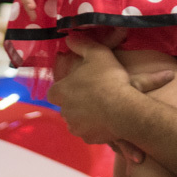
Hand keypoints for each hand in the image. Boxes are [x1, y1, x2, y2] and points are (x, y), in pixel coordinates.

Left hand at [48, 33, 171, 147]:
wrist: (122, 108)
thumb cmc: (106, 79)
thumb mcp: (96, 53)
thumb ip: (81, 44)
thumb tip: (69, 37)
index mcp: (60, 92)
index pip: (54, 91)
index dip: (65, 87)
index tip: (77, 84)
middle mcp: (64, 112)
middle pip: (66, 106)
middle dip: (76, 102)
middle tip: (93, 94)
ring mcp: (76, 127)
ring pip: (77, 120)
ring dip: (86, 115)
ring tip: (102, 107)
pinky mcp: (89, 139)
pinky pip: (90, 132)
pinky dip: (96, 127)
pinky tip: (108, 120)